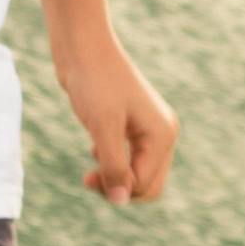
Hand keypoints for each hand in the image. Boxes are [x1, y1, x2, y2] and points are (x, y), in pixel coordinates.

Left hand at [54, 16, 176, 204]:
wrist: (82, 45)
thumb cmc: (93, 82)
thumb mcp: (102, 127)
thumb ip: (114, 165)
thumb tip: (120, 200)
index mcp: (162, 134)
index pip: (147, 185)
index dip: (119, 189)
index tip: (89, 177)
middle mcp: (162, 133)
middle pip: (148, 183)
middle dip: (120, 187)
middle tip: (89, 179)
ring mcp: (147, 128)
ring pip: (138, 172)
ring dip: (114, 176)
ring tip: (90, 168)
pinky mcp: (130, 123)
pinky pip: (128, 158)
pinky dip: (111, 162)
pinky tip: (94, 149)